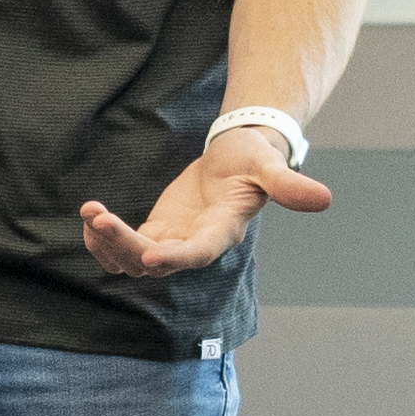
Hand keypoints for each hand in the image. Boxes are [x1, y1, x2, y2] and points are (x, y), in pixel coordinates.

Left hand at [78, 121, 330, 276]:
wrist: (238, 156)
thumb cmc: (255, 157)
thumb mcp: (270, 165)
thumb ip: (290, 185)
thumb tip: (325, 199)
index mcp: (222, 231)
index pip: (198, 253)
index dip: (175, 258)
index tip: (150, 255)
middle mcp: (196, 244)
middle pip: (156, 260)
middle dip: (125, 244)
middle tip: (100, 217)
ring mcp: (173, 240)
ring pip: (134, 259)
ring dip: (108, 243)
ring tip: (91, 213)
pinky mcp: (157, 231)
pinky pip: (124, 247)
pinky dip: (103, 238)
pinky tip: (90, 217)